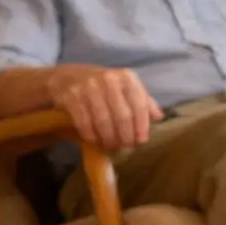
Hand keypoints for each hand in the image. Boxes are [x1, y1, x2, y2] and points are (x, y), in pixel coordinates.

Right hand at [47, 64, 162, 151]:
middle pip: (123, 117)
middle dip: (125, 137)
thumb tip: (159, 117)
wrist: (66, 77)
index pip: (140, 106)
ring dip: (109, 139)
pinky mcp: (71, 97)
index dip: (142, 127)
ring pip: (104, 122)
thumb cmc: (102, 87)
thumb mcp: (124, 88)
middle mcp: (109, 79)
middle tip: (124, 147)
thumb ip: (142, 101)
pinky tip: (94, 140)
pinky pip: (85, 123)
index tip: (140, 141)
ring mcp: (88, 87)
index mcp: (126, 78)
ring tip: (110, 145)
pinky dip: (91, 136)